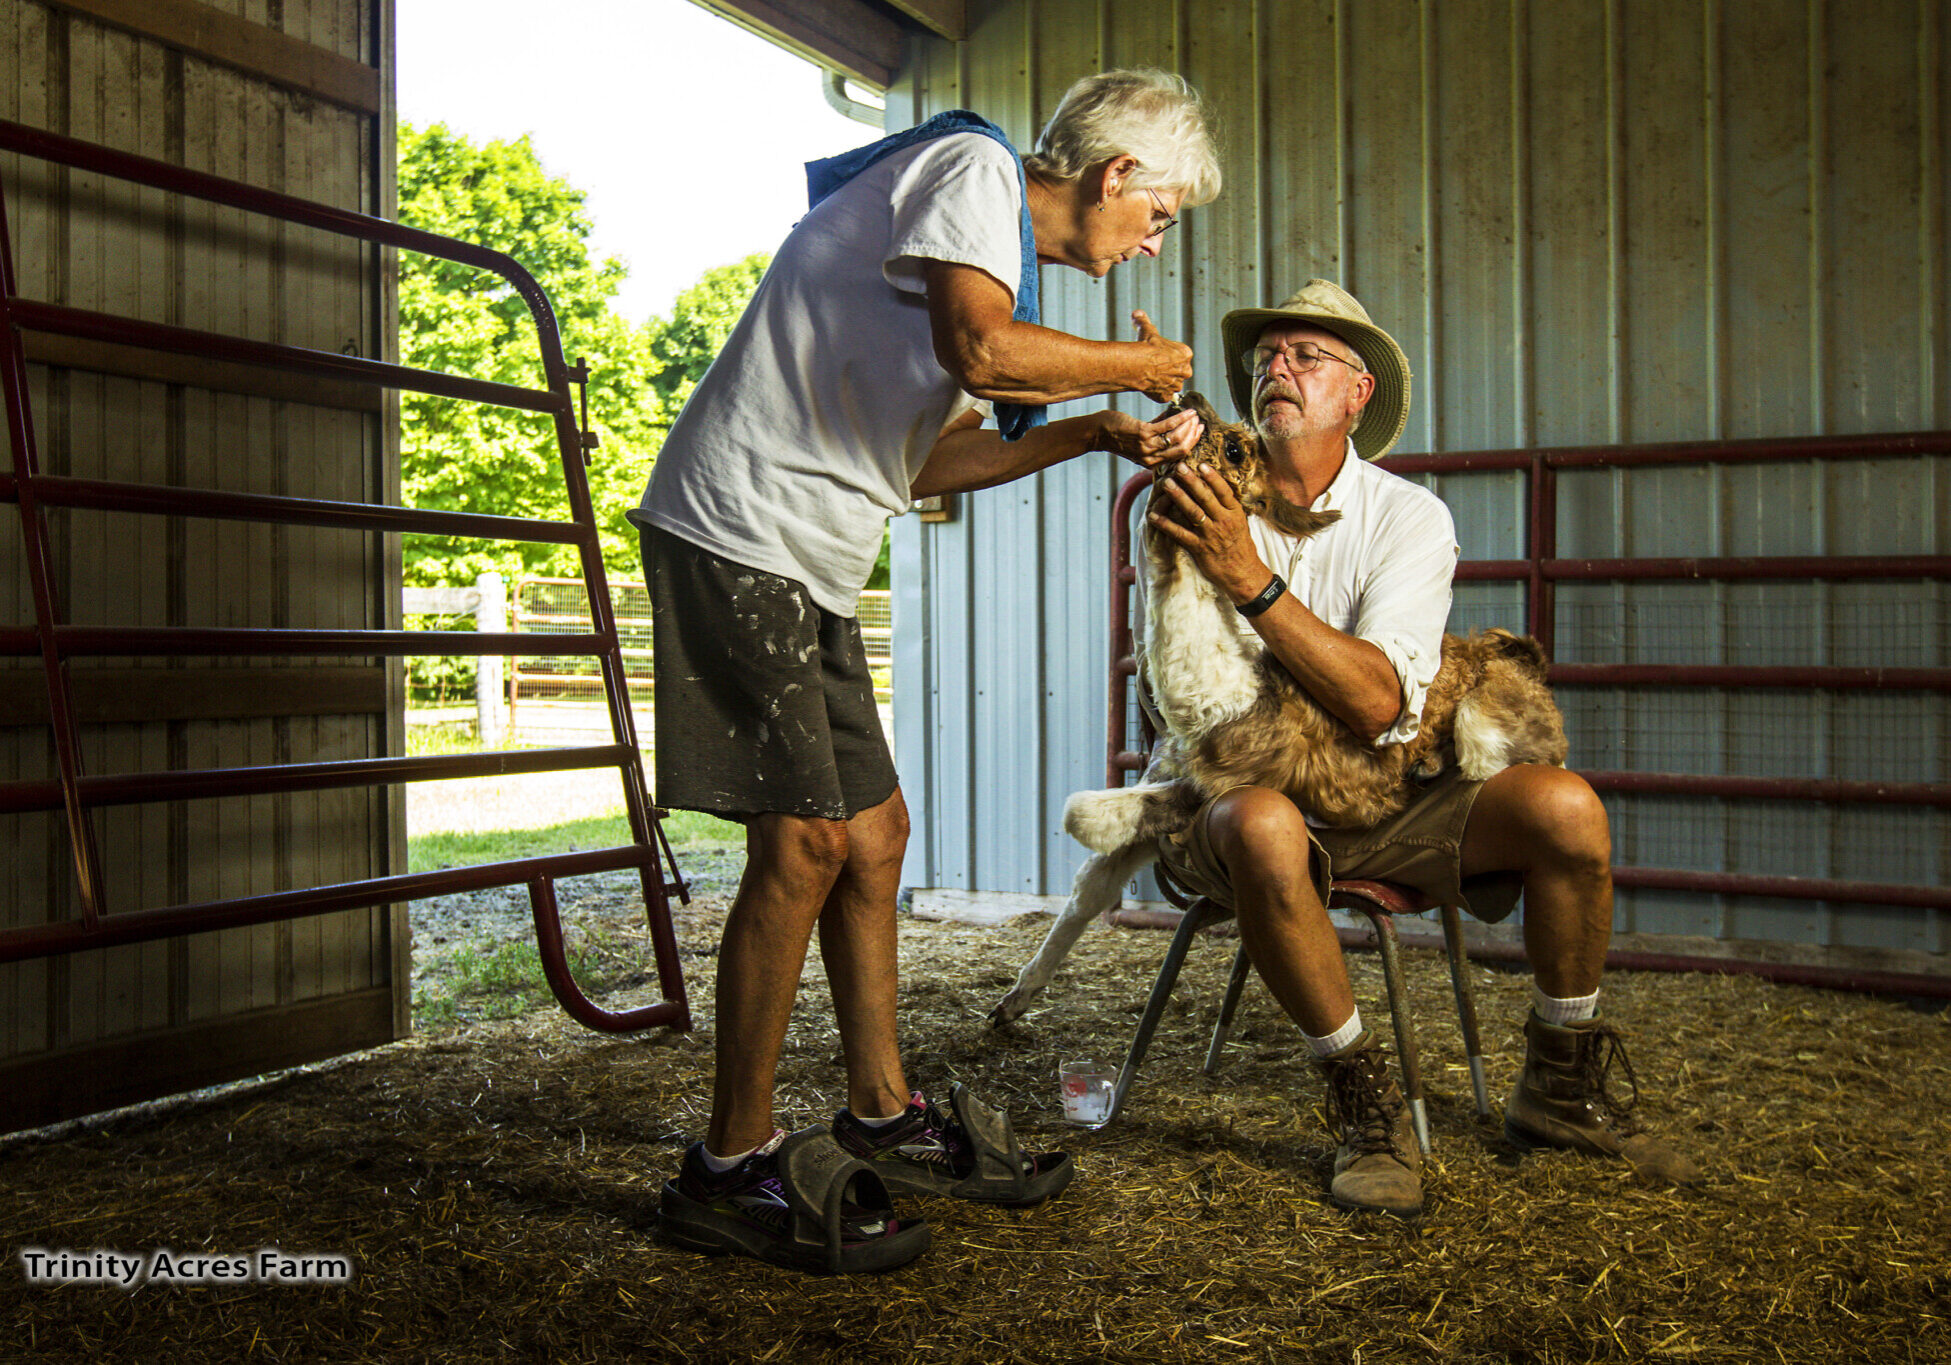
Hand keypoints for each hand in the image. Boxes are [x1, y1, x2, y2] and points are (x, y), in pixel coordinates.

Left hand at [1095, 405, 1204, 467]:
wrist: (1097, 433)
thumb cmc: (1117, 434)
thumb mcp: (1140, 438)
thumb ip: (1157, 432)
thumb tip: (1174, 419)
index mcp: (1151, 461)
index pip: (1178, 456)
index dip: (1191, 443)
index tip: (1198, 430)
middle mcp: (1150, 457)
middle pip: (1181, 449)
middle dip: (1193, 435)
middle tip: (1199, 422)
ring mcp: (1147, 446)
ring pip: (1177, 438)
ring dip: (1188, 425)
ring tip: (1194, 415)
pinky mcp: (1143, 434)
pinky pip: (1167, 426)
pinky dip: (1180, 418)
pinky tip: (1186, 412)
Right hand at [1130, 309, 1192, 403]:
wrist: (1139, 365)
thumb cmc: (1146, 347)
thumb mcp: (1147, 330)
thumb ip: (1144, 321)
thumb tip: (1137, 313)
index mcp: (1185, 354)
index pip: (1179, 355)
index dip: (1167, 354)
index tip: (1158, 354)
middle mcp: (1185, 371)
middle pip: (1177, 371)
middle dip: (1167, 369)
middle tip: (1154, 366)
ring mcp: (1176, 385)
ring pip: (1170, 384)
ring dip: (1162, 381)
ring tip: (1149, 376)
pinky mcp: (1166, 396)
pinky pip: (1162, 395)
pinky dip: (1156, 392)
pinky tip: (1148, 386)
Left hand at [1146, 462, 1270, 603]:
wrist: (1242, 573)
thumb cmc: (1240, 546)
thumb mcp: (1240, 523)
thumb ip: (1227, 507)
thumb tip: (1215, 487)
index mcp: (1234, 513)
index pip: (1223, 491)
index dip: (1212, 477)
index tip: (1201, 465)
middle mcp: (1223, 522)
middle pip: (1206, 497)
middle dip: (1191, 481)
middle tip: (1179, 467)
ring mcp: (1210, 535)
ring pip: (1192, 512)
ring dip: (1178, 497)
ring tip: (1167, 484)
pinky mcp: (1199, 548)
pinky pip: (1180, 534)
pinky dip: (1166, 525)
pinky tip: (1154, 516)